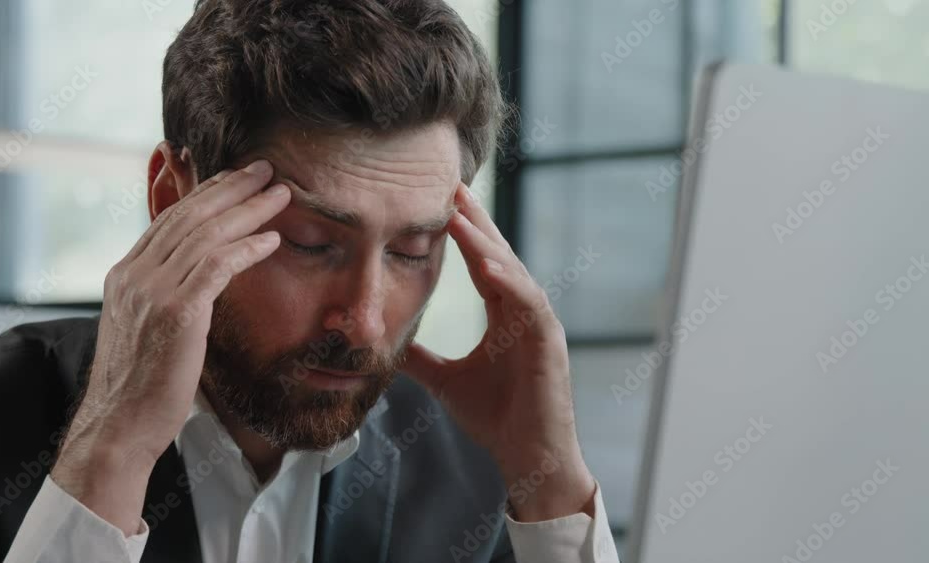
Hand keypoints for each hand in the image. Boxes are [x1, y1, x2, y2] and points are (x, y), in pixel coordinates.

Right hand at [51, 160, 289, 533]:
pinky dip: (247, 248)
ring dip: (248, 210)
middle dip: (231, 188)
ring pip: (206, 234)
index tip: (235, 179)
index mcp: (125, 275)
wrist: (119, 427)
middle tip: (264, 169)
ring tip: (279, 193)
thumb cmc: (141, 387)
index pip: (169, 220)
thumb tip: (195, 286)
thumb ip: (165, 298)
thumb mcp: (145, 330)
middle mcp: (134, 274)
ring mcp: (152, 291)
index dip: (205, 194)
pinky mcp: (175, 312)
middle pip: (189, 216)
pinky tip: (272, 238)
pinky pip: (217, 266)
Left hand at [402, 184, 595, 521]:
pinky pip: (528, 303)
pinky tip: (487, 264)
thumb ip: (420, 359)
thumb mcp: (445, 380)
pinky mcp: (548, 342)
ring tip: (460, 215)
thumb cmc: (497, 418)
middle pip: (498, 256)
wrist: (527, 456)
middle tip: (453, 186)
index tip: (442, 203)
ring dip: (486, 243)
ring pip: (512, 272)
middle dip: (475, 222)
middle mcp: (523, 312)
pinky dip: (509, 281)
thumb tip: (385, 342)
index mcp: (503, 316)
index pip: (482, 264)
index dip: (463, 234)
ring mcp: (538, 324)